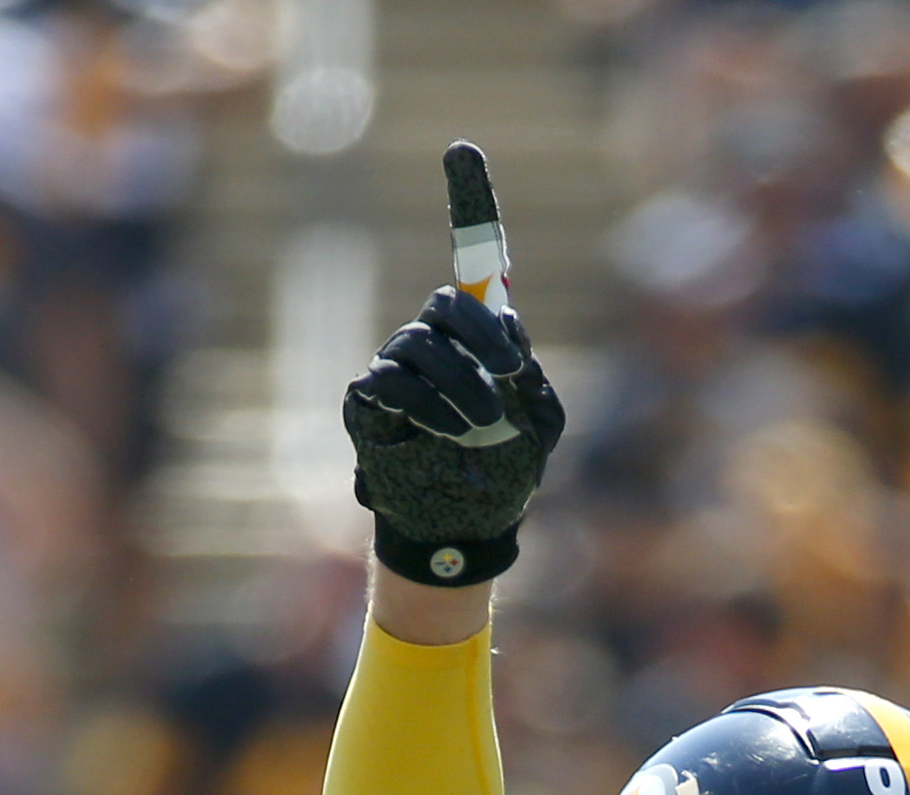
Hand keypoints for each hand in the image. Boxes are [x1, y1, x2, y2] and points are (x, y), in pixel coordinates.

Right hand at [344, 179, 564, 587]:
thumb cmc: (504, 472)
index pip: (472, 256)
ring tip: (478, 425)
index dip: (468, 199)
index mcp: (482, 333)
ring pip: (421, 347)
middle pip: (447, 302)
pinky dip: (427, 406)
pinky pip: (390, 384)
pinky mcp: (369, 402)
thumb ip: (533, 379)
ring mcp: (397, 367)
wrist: (465, 530)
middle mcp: (436, 339)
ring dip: (461, 386)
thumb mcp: (540, 424)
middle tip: (510, 370)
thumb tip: (508, 334)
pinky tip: (447, 431)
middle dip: (484, 334)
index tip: (461, 149)